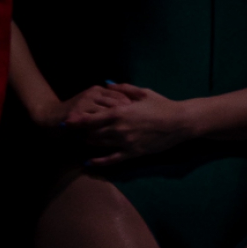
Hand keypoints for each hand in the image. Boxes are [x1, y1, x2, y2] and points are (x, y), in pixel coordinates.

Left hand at [61, 82, 197, 166]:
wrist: (180, 122)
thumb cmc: (161, 105)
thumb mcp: (141, 92)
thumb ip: (121, 88)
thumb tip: (106, 84)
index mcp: (119, 112)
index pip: (91, 118)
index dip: (76, 121)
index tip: (67, 121)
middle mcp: (119, 129)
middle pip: (92, 133)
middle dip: (80, 132)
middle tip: (71, 132)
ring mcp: (125, 143)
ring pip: (99, 145)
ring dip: (87, 143)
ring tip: (78, 141)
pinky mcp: (133, 153)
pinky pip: (112, 160)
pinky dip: (99, 162)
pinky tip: (89, 163)